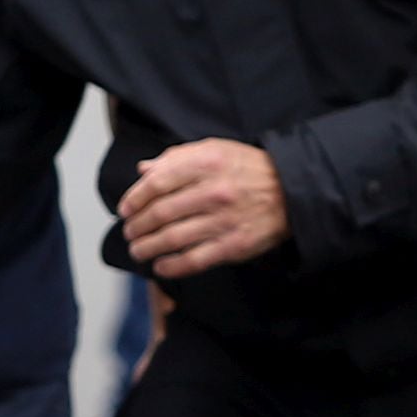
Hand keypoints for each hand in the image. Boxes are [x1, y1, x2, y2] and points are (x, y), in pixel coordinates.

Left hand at [118, 140, 289, 278]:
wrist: (292, 191)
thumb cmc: (247, 170)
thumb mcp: (214, 150)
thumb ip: (176, 158)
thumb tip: (144, 170)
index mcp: (206, 163)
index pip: (157, 183)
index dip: (134, 199)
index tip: (125, 209)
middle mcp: (214, 192)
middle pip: (160, 213)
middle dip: (137, 226)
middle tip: (130, 232)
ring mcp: (224, 220)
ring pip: (172, 239)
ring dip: (147, 248)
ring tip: (138, 250)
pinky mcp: (233, 245)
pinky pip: (194, 260)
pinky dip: (172, 266)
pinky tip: (160, 267)